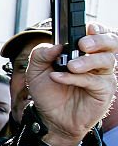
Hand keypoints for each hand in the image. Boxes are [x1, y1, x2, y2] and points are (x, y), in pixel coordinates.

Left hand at [26, 22, 117, 145]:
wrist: (50, 118)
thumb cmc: (48, 93)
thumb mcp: (36, 71)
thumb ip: (40, 55)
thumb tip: (55, 45)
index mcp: (83, 53)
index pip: (98, 35)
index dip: (98, 29)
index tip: (89, 27)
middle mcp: (96, 62)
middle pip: (110, 44)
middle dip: (99, 40)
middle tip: (83, 44)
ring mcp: (102, 76)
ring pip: (106, 60)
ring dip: (87, 61)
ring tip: (70, 66)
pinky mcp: (103, 91)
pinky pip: (95, 81)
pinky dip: (76, 78)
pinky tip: (60, 78)